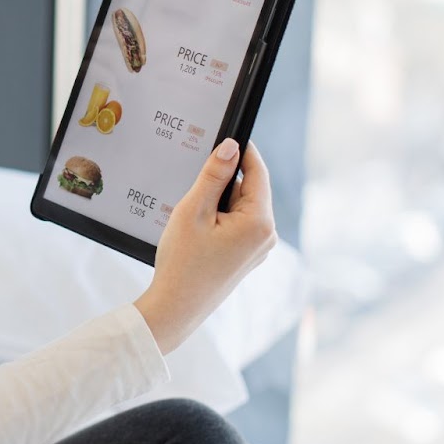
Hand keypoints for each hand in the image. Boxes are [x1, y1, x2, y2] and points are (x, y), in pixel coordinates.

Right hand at [134, 140, 277, 354]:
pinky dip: (219, 218)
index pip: (257, 171)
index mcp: (260, 222)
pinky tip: (197, 230)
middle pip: (249, 188)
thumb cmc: (183, 263)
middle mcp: (267, 236)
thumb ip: (214, 175)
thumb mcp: (194, 210)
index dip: (241, 150)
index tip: (223, 135)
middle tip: (194, 184)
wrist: (176, 308)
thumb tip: (231, 146)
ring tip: (192, 215)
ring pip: (241, 207)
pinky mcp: (246, 257)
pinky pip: (237, 224)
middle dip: (223, 181)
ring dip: (219, 201)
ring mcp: (258, 249)